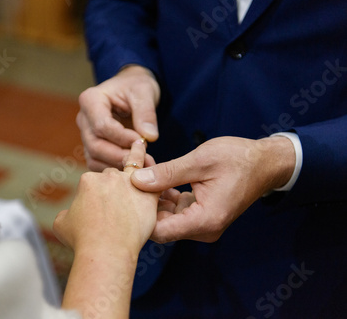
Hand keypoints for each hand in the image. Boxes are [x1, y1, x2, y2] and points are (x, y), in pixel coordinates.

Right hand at [54, 139, 159, 253]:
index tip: (96, 214)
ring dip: (133, 176)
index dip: (94, 198)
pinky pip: (155, 179)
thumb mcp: (61, 224)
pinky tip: (159, 160)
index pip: (93, 182)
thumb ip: (66, 213)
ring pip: (133, 175)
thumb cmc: (83, 240)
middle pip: (112, 176)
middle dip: (111, 190)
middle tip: (112, 212)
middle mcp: (109, 176)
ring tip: (137, 153)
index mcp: (88, 180)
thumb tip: (69, 213)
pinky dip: (155, 170)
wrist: (105, 250)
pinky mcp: (148, 196)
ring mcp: (129, 184)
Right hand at [77, 65, 159, 170]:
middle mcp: (83, 118)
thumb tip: (149, 137)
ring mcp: (86, 134)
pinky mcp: (92, 147)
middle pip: (95, 146)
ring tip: (141, 164)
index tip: (142, 141)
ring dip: (118, 165)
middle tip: (142, 159)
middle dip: (119, 156)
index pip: (101, 126)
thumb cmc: (135, 87)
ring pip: (94, 158)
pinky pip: (98, 164)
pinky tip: (133, 167)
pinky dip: (115, 169)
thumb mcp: (144, 92)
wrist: (131, 90)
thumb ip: (146, 113)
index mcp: (90, 100)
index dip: (122, 138)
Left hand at [130, 136, 295, 242]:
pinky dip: (163, 195)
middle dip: (143, 201)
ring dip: (152, 196)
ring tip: (141, 169)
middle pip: (160, 225)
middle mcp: (203, 229)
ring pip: (165, 217)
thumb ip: (167, 173)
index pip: (159, 231)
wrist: (264, 163)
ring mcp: (201, 224)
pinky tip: (154, 174)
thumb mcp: (200, 161)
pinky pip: (174, 210)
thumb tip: (136, 180)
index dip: (139, 214)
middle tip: (129, 174)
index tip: (126, 191)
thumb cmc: (238, 159)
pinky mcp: (199, 216)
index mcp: (205, 220)